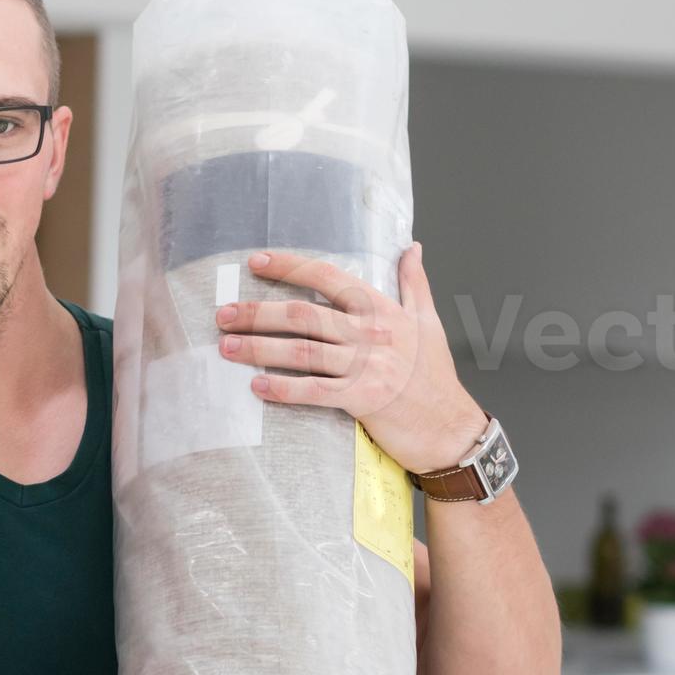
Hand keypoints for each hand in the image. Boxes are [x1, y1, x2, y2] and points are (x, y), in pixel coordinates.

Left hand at [216, 243, 489, 475]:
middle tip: (224, 313)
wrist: (450, 427)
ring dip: (260, 348)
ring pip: (302, 351)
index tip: (256, 262)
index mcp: (381, 309)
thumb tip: (412, 247)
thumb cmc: (436, 376)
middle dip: (258, 312)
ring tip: (226, 346)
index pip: (328, 277)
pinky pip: (314, 391)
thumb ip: (414, 282)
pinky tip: (256, 386)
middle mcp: (371, 333)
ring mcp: (366, 366)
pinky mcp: (362, 399)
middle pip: (304, 314)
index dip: (290, 266)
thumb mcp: (429, 322)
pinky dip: (283, 389)